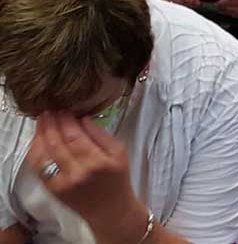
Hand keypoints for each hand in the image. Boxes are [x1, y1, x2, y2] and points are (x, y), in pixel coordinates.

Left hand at [26, 113, 143, 232]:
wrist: (110, 211)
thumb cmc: (118, 180)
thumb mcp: (119, 152)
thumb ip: (101, 134)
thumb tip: (82, 118)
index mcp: (97, 162)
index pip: (75, 136)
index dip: (65, 121)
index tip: (63, 108)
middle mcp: (76, 173)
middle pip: (56, 143)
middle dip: (50, 124)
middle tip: (49, 110)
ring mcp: (61, 182)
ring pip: (43, 155)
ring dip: (39, 135)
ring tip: (42, 121)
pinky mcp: (52, 189)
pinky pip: (38, 167)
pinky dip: (35, 151)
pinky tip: (38, 139)